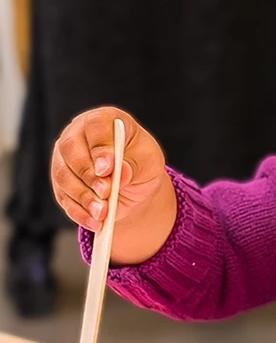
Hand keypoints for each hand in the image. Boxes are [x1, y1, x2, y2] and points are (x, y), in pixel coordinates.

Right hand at [50, 107, 176, 263]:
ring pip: (64, 176)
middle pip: (71, 151)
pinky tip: (95, 222)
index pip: (95, 127)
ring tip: (103, 213)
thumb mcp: (148, 161)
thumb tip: (121, 173)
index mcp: (102, 120)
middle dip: (88, 174)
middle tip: (106, 191)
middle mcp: (76, 135)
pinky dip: (80, 212)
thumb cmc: (141, 162)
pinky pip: (64, 198)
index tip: (107, 167)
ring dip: (84, 197)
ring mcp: (64, 159)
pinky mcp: (61, 184)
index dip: (100, 147)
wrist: (134, 184)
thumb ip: (135, 164)